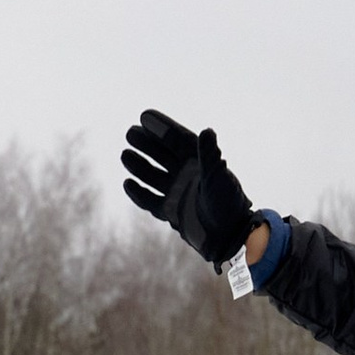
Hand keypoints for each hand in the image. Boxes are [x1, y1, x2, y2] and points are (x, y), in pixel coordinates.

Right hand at [121, 108, 259, 267]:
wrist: (229, 238)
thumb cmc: (228, 206)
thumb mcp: (219, 178)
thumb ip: (210, 155)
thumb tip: (207, 130)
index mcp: (201, 163)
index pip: (178, 140)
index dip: (162, 128)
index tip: (145, 116)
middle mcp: (188, 176)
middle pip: (163, 155)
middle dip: (147, 144)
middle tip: (130, 133)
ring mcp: (179, 193)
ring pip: (154, 176)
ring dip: (139, 165)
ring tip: (125, 155)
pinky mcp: (172, 212)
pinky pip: (151, 200)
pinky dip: (139, 193)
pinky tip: (127, 183)